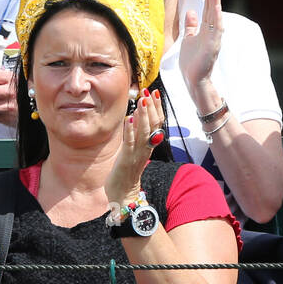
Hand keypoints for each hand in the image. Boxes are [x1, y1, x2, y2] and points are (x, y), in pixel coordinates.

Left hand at [105, 89, 164, 205]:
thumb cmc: (127, 169)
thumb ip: (137, 131)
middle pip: (154, 125)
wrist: (124, 192)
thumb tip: (137, 113)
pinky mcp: (127, 159)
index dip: (157, 107)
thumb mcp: (134, 147)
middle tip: (148, 91)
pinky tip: (128, 118)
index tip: (154, 92)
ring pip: (145, 132)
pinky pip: (130, 143)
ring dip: (144, 115)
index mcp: (150, 144)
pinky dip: (130, 130)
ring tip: (142, 100)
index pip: (158, 122)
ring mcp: (138, 154)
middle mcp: (147, 148)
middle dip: (152, 107)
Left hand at [179, 0, 222, 90]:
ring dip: (215, 3)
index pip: (207, 10)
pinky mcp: (212, 46)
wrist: (193, 79)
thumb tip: (190, 12)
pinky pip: (216, 30)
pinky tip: (216, 8)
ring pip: (215, 17)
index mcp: (205, 31)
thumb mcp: (188, 39)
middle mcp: (211, 33)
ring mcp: (213, 39)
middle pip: (212, 11)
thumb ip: (191, 26)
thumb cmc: (192, 62)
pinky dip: (216, 18)